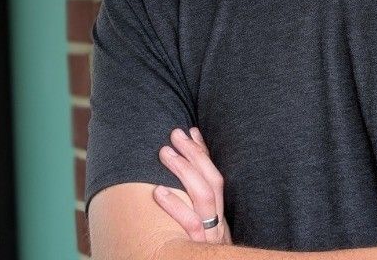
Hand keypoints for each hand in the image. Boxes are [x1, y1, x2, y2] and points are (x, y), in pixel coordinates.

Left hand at [153, 127, 232, 244]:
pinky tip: (158, 191)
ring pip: (204, 197)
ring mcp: (209, 239)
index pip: (215, 176)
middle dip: (193, 154)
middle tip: (174, 134)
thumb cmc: (193, 258)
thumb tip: (179, 182)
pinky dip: (174, 206)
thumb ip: (195, 213)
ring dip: (183, 170)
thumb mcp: (201, 238)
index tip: (191, 130)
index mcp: (219, 218)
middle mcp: (218, 225)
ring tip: (165, 152)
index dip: (204, 152)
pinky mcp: (196, 252)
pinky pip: (189, 225)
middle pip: (212, 182)